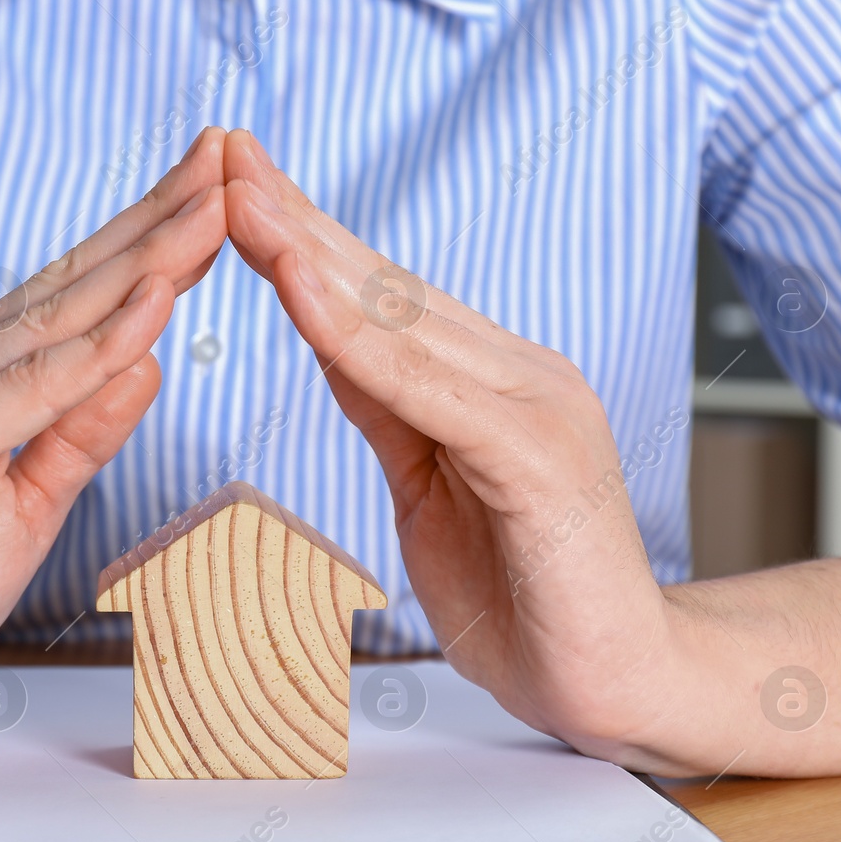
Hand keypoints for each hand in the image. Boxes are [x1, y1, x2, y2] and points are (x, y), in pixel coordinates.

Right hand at [0, 129, 229, 757]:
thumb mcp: (23, 510)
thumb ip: (78, 435)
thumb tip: (143, 362)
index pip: (73, 303)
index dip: (148, 249)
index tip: (216, 202)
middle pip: (69, 289)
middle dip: (156, 224)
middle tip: (229, 159)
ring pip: (49, 324)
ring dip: (137, 265)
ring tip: (207, 212)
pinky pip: (16, 397)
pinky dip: (86, 355)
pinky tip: (145, 312)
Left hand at [222, 130, 687, 768]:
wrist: (619, 684)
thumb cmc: (528, 598)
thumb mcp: (432, 486)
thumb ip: (392, 408)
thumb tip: (331, 339)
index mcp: (491, 381)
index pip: (382, 297)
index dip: (305, 239)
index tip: (233, 189)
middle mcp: (518, 374)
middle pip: (386, 287)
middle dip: (296, 221)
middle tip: (221, 157)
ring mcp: (534, 408)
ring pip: (403, 320)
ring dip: (312, 257)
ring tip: (242, 200)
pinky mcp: (537, 457)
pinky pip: (430, 389)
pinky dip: (360, 338)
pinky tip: (303, 288)